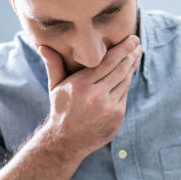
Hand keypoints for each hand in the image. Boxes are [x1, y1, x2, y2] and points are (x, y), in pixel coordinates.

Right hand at [38, 34, 141, 157]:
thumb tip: (42, 45)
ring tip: (137, 55)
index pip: (107, 61)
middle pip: (120, 69)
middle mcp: (96, 95)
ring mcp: (108, 107)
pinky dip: (127, 82)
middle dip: (131, 54)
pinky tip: (129, 73)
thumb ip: (53, 65)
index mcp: (81, 85)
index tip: (132, 38)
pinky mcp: (117, 116)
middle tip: (138, 42)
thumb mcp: (55, 87)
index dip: (122, 49)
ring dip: (132, 66)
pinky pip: (124, 94)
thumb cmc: (61, 109)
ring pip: (124, 81)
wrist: (66, 141)